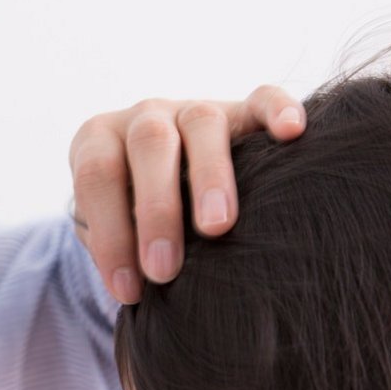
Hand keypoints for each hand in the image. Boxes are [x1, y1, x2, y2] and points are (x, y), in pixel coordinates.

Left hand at [69, 86, 305, 302]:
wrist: (160, 182)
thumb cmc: (129, 218)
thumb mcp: (111, 227)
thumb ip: (113, 244)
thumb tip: (136, 287)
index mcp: (99, 141)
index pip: (98, 176)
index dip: (110, 234)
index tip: (129, 290)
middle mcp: (145, 117)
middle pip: (150, 145)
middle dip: (156, 210)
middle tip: (164, 269)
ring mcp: (194, 108)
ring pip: (203, 123)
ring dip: (210, 177)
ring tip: (217, 227)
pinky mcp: (241, 110)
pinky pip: (262, 99)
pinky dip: (278, 110)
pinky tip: (292, 132)